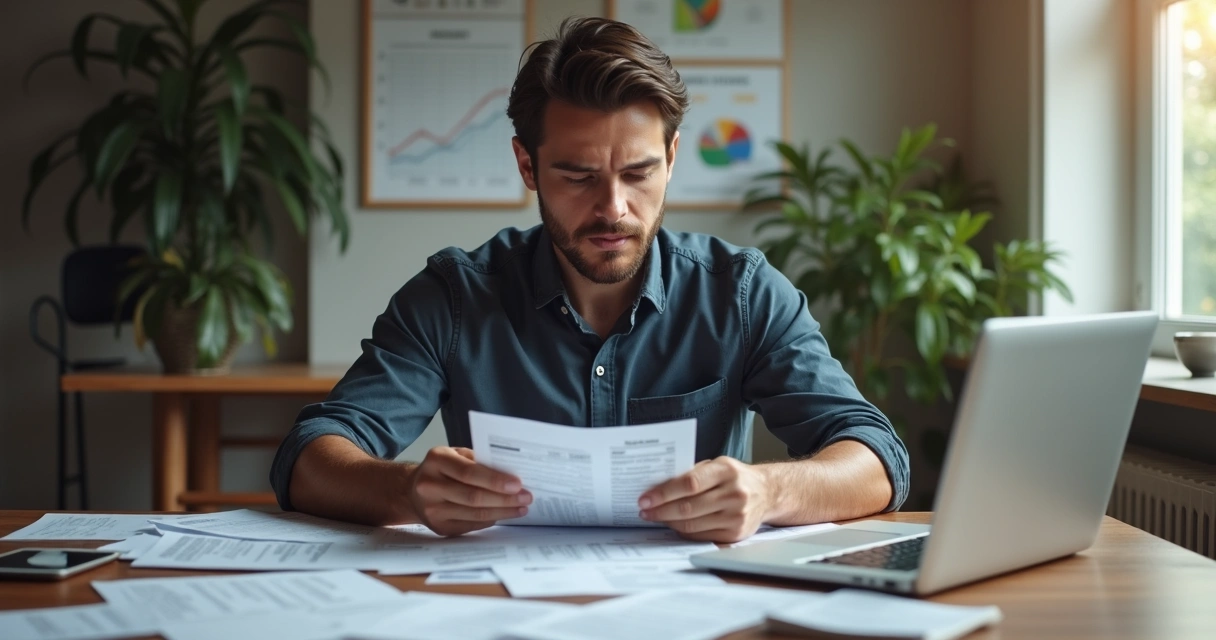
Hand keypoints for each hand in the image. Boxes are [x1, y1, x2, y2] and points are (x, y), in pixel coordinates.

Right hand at [406, 446, 531, 535]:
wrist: (411, 491)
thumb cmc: (442, 469)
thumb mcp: (455, 455)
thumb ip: (479, 461)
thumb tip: (511, 474)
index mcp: (436, 460)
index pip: (469, 473)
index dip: (495, 480)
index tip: (518, 484)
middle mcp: (430, 486)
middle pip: (474, 497)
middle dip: (504, 498)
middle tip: (526, 497)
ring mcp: (432, 510)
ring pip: (474, 514)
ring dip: (502, 512)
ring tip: (521, 508)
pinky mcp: (438, 527)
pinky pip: (471, 525)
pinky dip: (490, 520)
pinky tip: (503, 515)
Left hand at [637, 456, 771, 542]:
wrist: (767, 493)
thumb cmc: (735, 477)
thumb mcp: (718, 465)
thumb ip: (692, 473)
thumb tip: (658, 486)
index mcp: (727, 470)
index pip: (690, 483)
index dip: (664, 493)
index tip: (645, 498)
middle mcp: (734, 494)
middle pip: (689, 507)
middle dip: (661, 510)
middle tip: (644, 510)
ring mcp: (736, 516)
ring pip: (693, 524)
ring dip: (668, 522)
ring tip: (655, 517)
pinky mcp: (735, 534)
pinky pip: (701, 535)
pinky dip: (683, 531)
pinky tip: (673, 524)